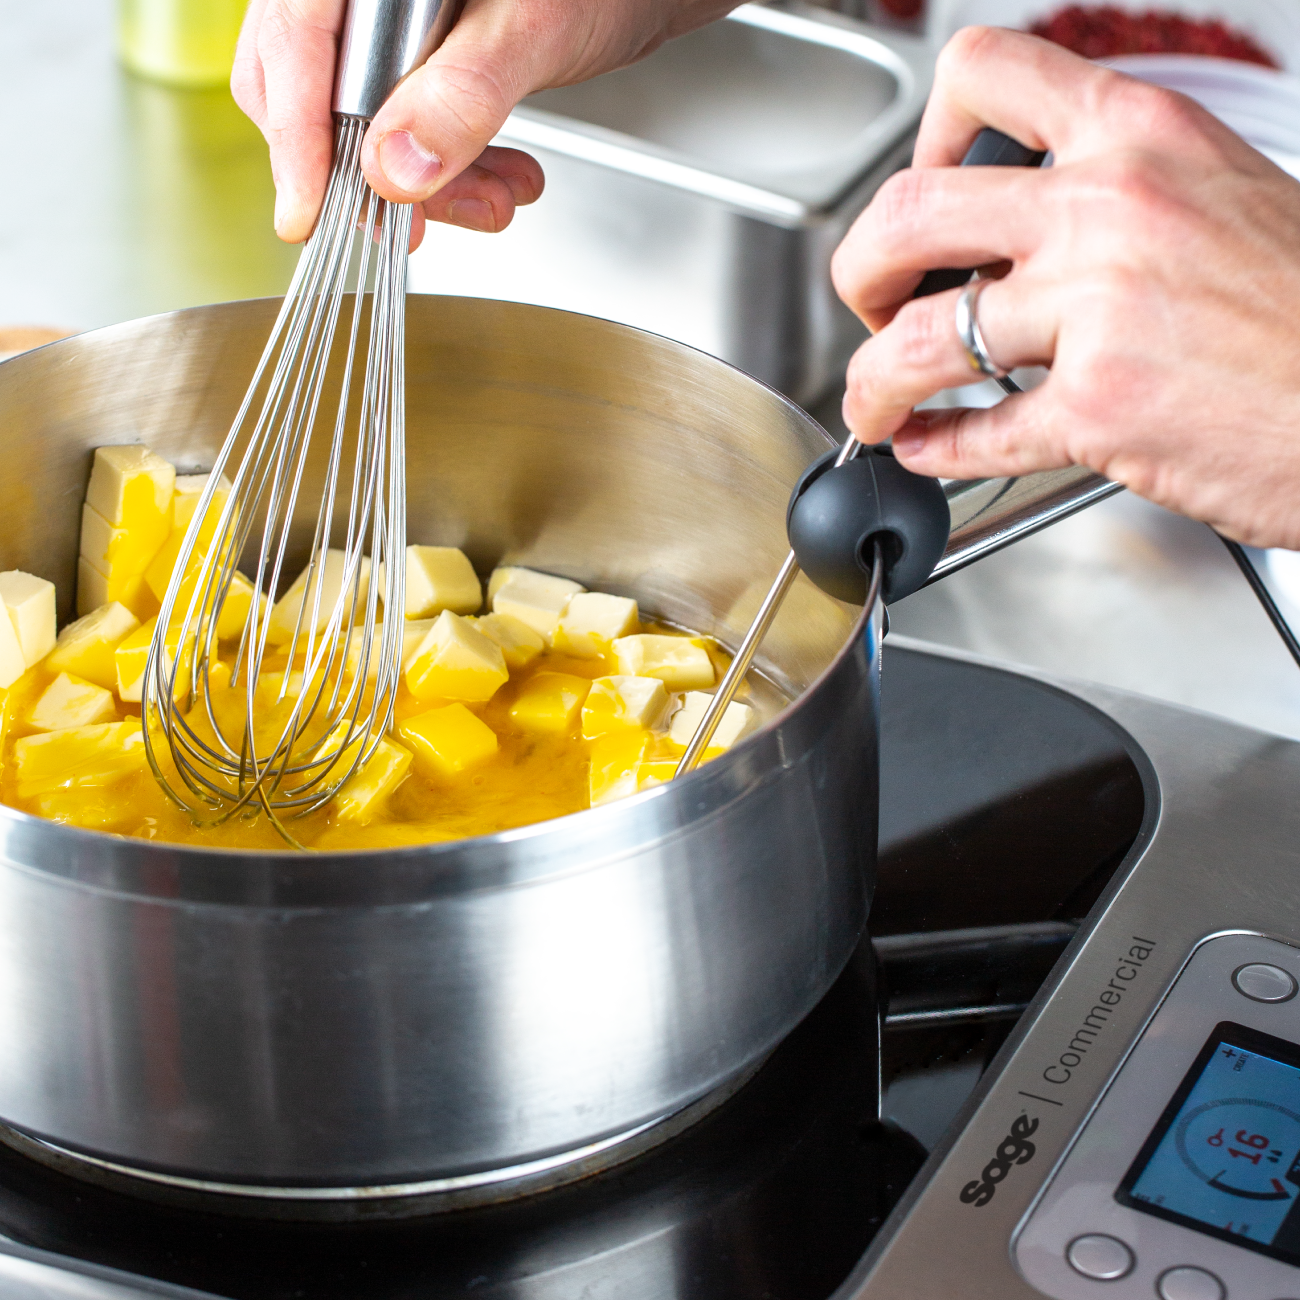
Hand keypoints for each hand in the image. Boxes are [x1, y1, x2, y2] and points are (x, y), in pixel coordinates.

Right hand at [233, 0, 738, 249]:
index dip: (297, 137)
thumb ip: (462, 96)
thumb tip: (395, 169)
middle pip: (309, 87)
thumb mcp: (532, 31)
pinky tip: (495, 181)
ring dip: (426, 182)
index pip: (294, 43)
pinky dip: (448, 167)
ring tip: (491, 201)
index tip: (309, 215)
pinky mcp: (421, 55)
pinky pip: (404, 121)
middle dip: (370, 174)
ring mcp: (388, 20)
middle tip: (414, 227)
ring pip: (361, 117)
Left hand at [831, 27, 1299, 548]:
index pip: (983, 74)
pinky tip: (927, 447)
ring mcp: (1099, 310)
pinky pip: (976, 433)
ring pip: (917, 339)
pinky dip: (934, 448)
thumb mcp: (1221, 193)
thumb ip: (1115, 197)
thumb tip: (1018, 232)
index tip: (920, 186)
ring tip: (873, 400)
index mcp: (1140, 135)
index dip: (921, 136)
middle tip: (870, 304)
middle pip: (909, 212)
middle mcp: (1109, 209)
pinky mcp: (1101, 410)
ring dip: (871, 381)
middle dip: (859, 270)